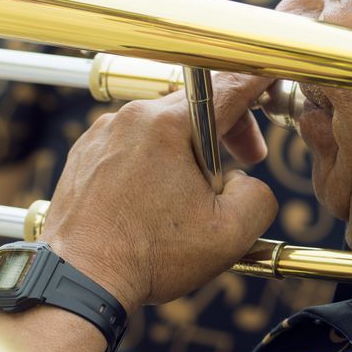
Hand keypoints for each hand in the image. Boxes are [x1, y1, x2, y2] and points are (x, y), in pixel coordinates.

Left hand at [42, 76, 277, 314]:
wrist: (79, 278)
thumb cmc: (149, 257)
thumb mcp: (230, 234)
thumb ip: (258, 196)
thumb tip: (245, 181)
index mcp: (169, 126)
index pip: (228, 88)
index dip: (257, 81)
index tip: (272, 73)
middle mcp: (132, 117)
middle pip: (195, 106)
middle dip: (228, 129)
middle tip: (247, 160)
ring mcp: (103, 133)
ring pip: (161, 126)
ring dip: (186, 149)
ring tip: (189, 195)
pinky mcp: (85, 151)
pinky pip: (130, 142)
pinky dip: (150, 161)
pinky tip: (153, 199)